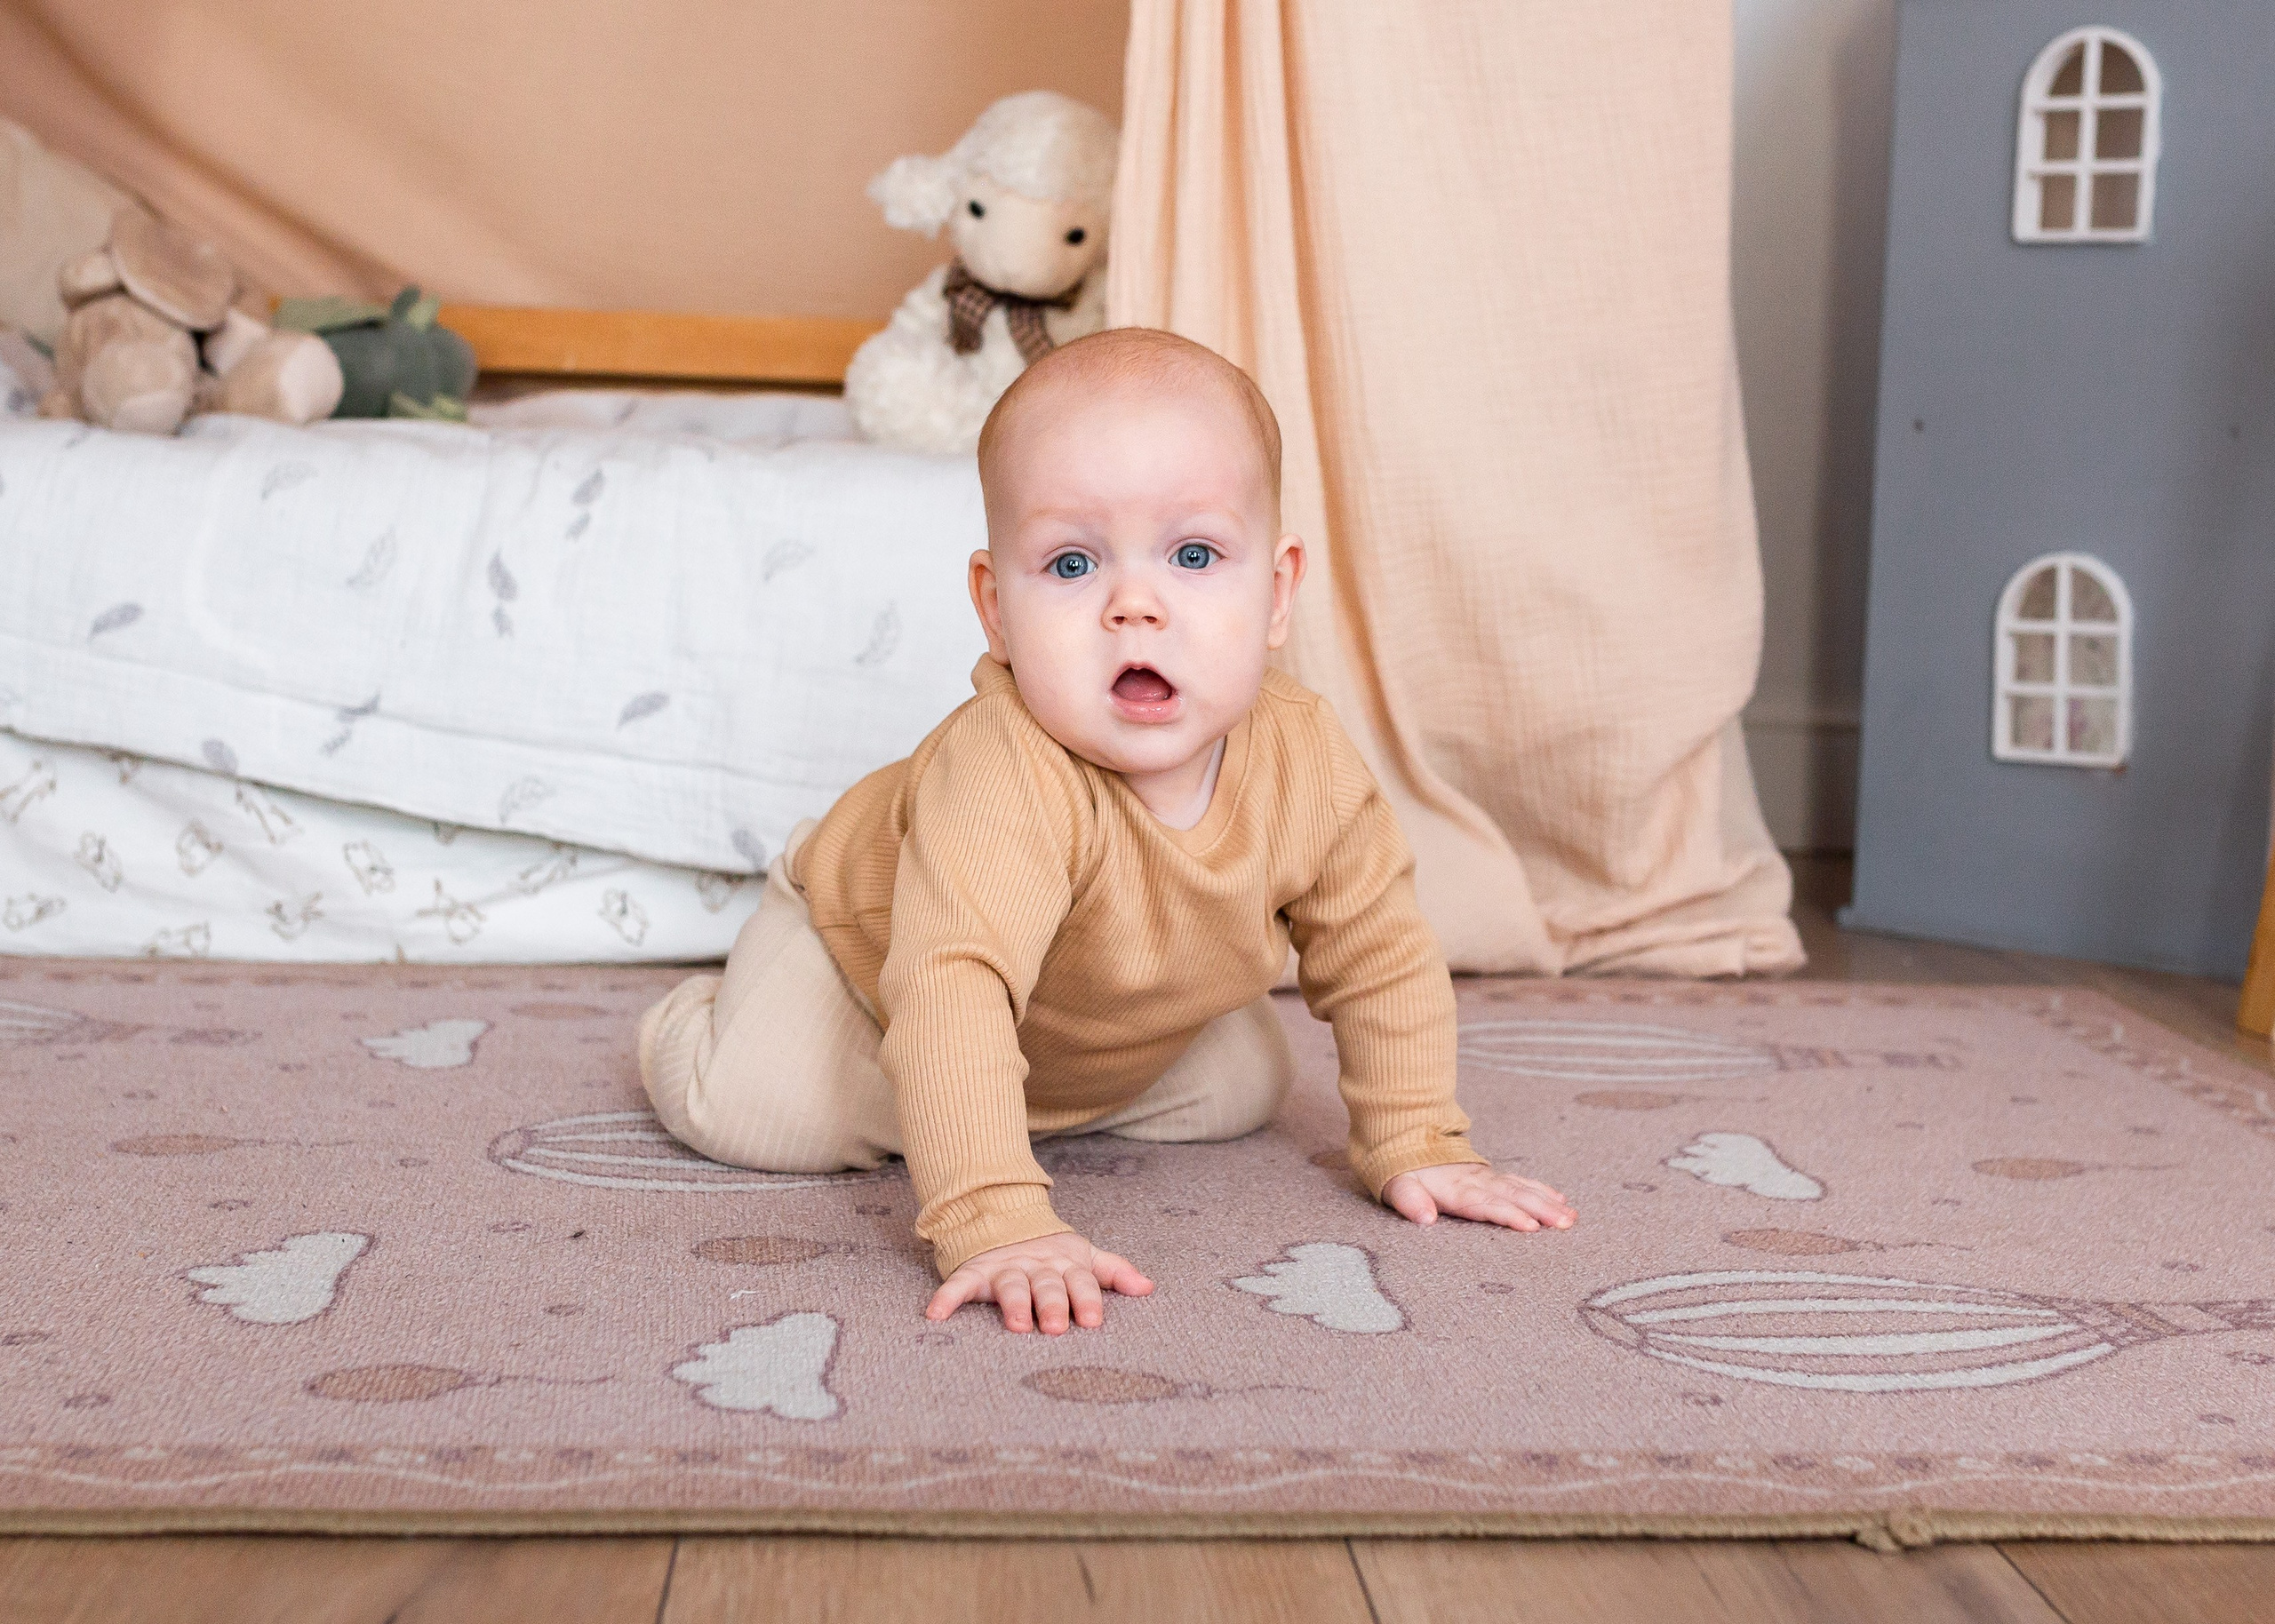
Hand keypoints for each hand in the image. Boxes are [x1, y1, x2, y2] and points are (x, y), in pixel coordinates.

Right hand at [924, 1230, 1153, 1333]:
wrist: (1004, 1220)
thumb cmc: (1052, 1254)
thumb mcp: (1084, 1257)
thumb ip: (1114, 1271)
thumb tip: (1150, 1288)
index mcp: (1065, 1264)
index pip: (1081, 1281)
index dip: (1087, 1299)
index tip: (1092, 1321)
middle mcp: (1036, 1266)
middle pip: (1047, 1285)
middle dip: (1052, 1304)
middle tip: (1056, 1327)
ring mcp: (1005, 1268)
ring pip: (1011, 1286)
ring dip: (1013, 1304)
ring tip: (1016, 1325)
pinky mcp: (975, 1271)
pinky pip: (959, 1284)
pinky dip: (947, 1297)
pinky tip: (935, 1315)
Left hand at [1382, 1162, 1574, 1231]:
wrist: (1406, 1135)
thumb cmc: (1400, 1169)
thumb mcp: (1395, 1185)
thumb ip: (1409, 1200)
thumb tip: (1424, 1218)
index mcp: (1454, 1188)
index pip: (1484, 1204)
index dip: (1506, 1214)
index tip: (1530, 1226)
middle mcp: (1476, 1181)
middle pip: (1511, 1196)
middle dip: (1540, 1210)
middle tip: (1565, 1224)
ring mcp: (1486, 1177)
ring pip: (1522, 1188)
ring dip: (1547, 1203)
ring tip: (1571, 1217)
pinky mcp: (1491, 1175)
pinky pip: (1520, 1181)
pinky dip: (1541, 1189)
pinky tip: (1560, 1200)